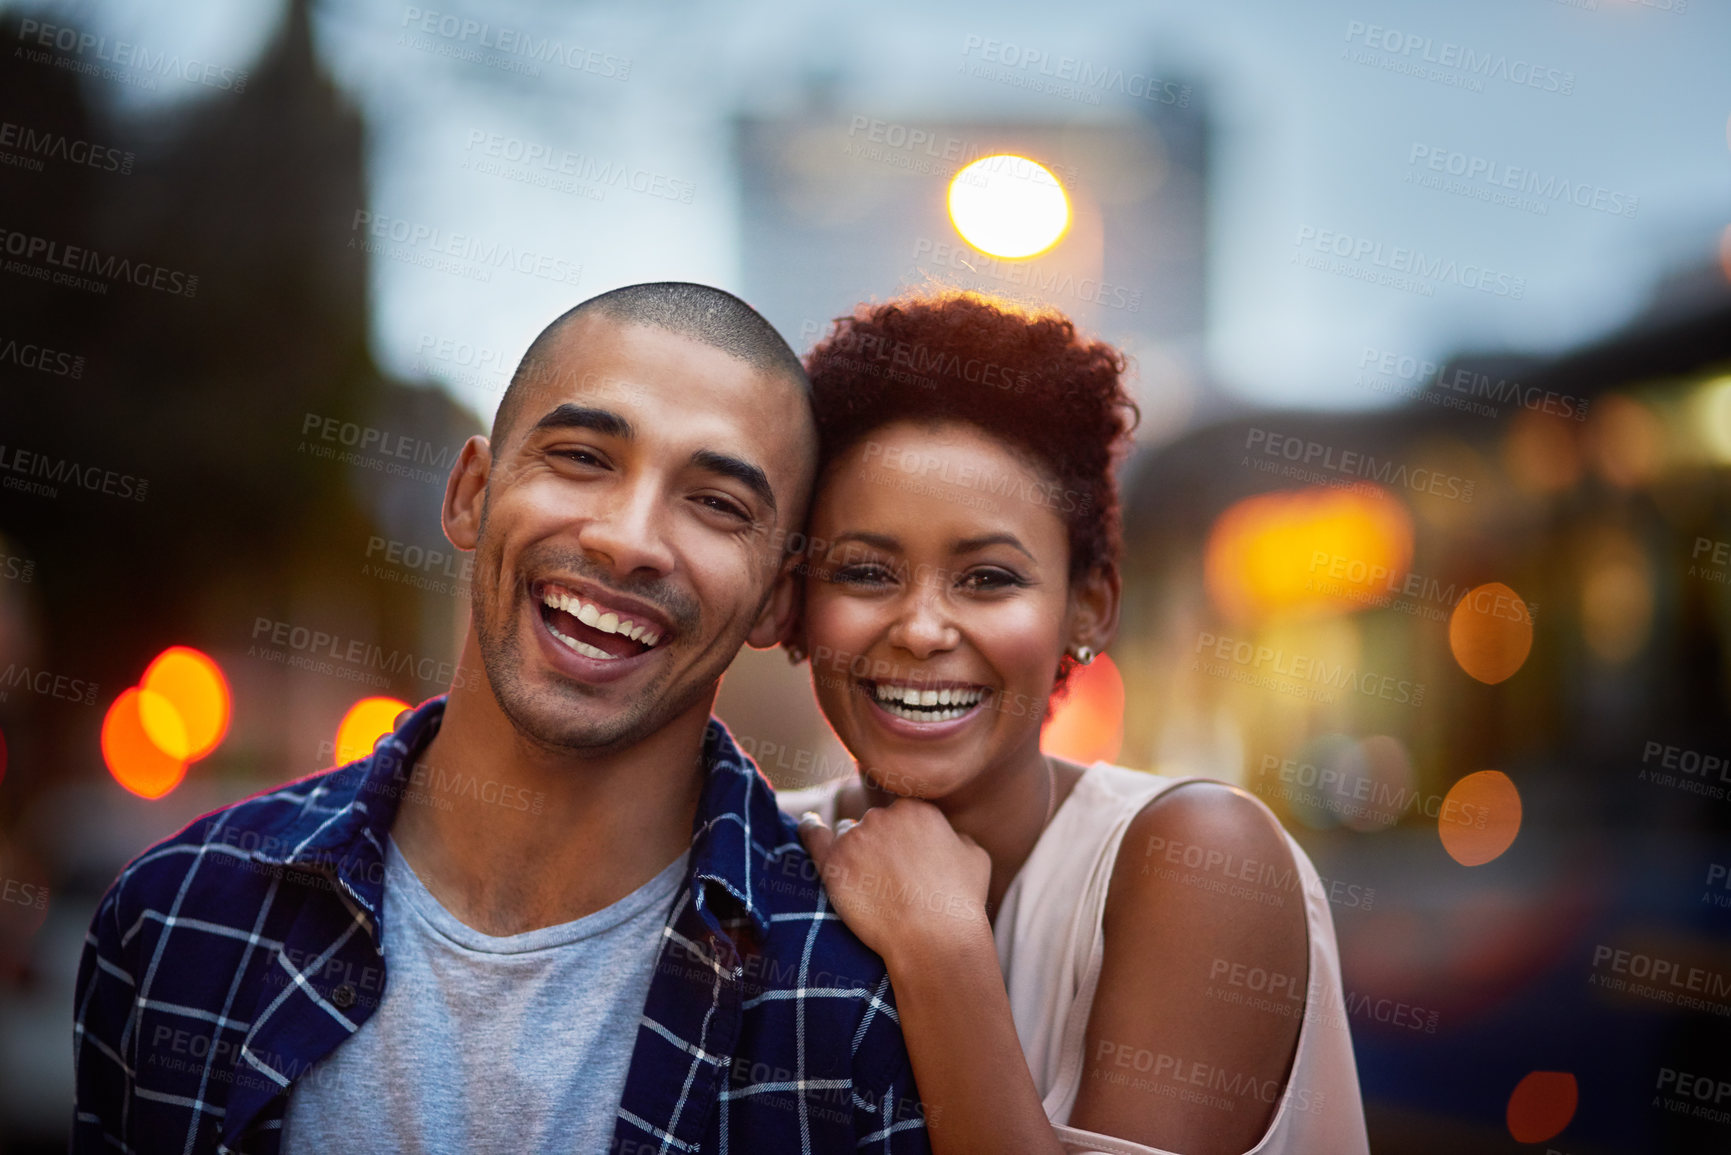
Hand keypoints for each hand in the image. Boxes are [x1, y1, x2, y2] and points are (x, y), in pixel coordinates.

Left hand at [799, 798, 991, 967]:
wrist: (933, 940)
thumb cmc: (959, 903)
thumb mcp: (976, 857)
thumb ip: (956, 836)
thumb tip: (947, 835)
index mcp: (917, 809)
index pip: (900, 813)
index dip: (903, 837)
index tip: (905, 858)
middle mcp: (884, 816)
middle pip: (873, 822)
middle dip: (879, 843)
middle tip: (891, 879)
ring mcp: (856, 837)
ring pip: (848, 833)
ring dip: (854, 850)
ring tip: (868, 883)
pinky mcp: (834, 862)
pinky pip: (814, 835)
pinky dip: (810, 829)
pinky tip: (809, 825)